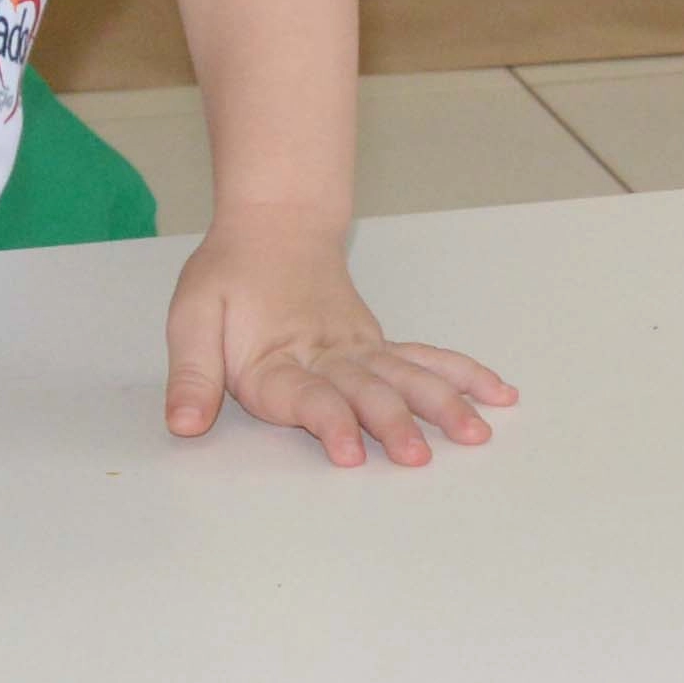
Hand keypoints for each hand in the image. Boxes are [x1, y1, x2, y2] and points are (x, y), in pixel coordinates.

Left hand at [164, 229, 514, 463]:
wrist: (275, 224)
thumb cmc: (230, 276)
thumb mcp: (192, 318)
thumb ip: (192, 376)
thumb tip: (184, 426)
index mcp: (277, 358)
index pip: (308, 396)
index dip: (329, 424)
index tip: (351, 452)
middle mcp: (327, 356)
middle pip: (367, 390)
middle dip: (394, 425)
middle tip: (418, 458)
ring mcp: (360, 349)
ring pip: (408, 375)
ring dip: (443, 404)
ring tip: (477, 434)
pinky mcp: (379, 345)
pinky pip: (427, 359)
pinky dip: (465, 374)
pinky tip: (499, 393)